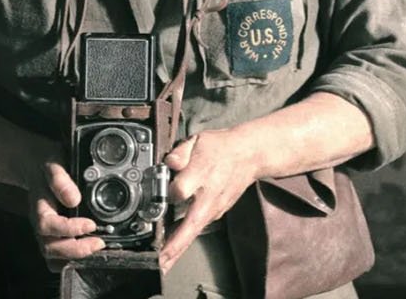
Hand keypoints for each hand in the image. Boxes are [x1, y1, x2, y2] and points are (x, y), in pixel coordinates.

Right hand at [26, 159, 107, 270]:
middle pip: (49, 248)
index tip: (90, 224)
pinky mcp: (53, 238)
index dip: (69, 229)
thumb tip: (74, 199)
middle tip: (99, 243)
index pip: (48, 225)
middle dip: (75, 250)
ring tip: (97, 249)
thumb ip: (60, 180)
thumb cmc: (46, 167)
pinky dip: (72, 261)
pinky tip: (90, 254)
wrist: (37, 168)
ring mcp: (45, 234)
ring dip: (74, 258)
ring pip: (53, 258)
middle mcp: (40, 224)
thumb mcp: (52, 165)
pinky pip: (58, 259)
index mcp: (39, 207)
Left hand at [158, 129, 258, 271]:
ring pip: (193, 232)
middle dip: (174, 245)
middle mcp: (209, 196)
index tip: (155, 192)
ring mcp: (214, 208)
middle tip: (159, 261)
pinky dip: (183, 241)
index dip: (166, 193)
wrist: (250, 155)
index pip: (180, 190)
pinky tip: (171, 250)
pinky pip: (196, 229)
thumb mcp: (198, 140)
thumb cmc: (222, 147)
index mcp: (203, 174)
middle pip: (190, 225)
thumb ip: (180, 152)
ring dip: (177, 250)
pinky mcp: (215, 213)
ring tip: (161, 264)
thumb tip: (168, 163)